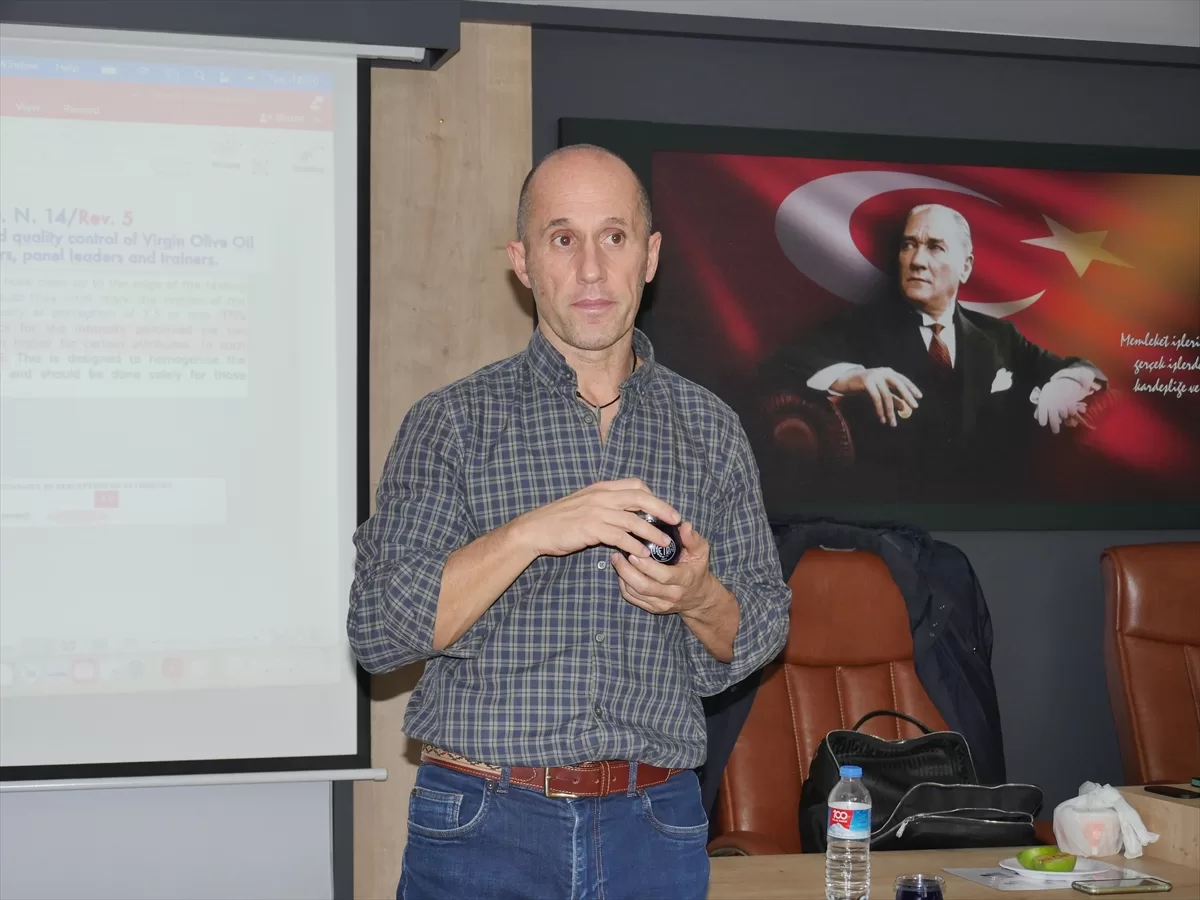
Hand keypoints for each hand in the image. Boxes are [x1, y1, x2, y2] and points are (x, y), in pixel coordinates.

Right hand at [513, 478, 679, 559]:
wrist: (534, 530)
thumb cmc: (558, 519)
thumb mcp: (583, 504)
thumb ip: (603, 505)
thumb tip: (623, 513)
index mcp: (601, 488)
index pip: (635, 485)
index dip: (652, 495)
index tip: (663, 508)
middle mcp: (601, 496)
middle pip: (640, 498)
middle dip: (662, 508)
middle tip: (676, 520)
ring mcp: (596, 512)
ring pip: (634, 519)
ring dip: (652, 532)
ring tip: (664, 543)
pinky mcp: (591, 529)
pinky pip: (619, 536)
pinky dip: (634, 545)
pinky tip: (642, 554)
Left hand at [609, 522, 716, 616]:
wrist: (698, 597)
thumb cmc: (697, 569)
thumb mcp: (700, 552)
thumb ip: (692, 539)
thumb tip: (684, 525)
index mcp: (684, 579)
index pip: (663, 575)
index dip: (646, 566)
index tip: (633, 553)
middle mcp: (672, 595)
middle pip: (645, 586)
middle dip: (628, 571)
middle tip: (618, 555)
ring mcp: (661, 604)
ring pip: (636, 593)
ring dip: (623, 577)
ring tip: (617, 560)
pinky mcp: (652, 608)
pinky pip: (633, 599)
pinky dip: (624, 586)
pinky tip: (621, 572)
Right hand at [830, 367, 921, 426]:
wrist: (846, 381)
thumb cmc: (865, 386)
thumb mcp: (880, 392)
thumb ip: (892, 397)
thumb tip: (904, 408)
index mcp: (888, 372)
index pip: (903, 380)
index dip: (911, 388)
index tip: (919, 397)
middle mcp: (883, 372)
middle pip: (898, 384)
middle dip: (907, 396)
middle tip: (914, 407)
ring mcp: (874, 376)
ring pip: (886, 395)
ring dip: (890, 411)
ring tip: (892, 423)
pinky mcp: (866, 382)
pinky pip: (876, 399)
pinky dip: (880, 410)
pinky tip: (882, 419)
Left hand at [1033, 377, 1089, 433]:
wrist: (1066, 381)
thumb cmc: (1052, 390)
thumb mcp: (1043, 396)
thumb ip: (1040, 407)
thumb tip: (1036, 417)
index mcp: (1044, 404)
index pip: (1041, 417)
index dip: (1042, 420)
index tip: (1044, 423)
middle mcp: (1053, 406)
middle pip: (1053, 421)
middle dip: (1054, 427)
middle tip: (1056, 432)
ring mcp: (1063, 406)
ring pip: (1063, 416)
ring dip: (1063, 417)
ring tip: (1063, 414)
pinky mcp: (1072, 404)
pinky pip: (1072, 413)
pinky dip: (1071, 412)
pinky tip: (1070, 410)